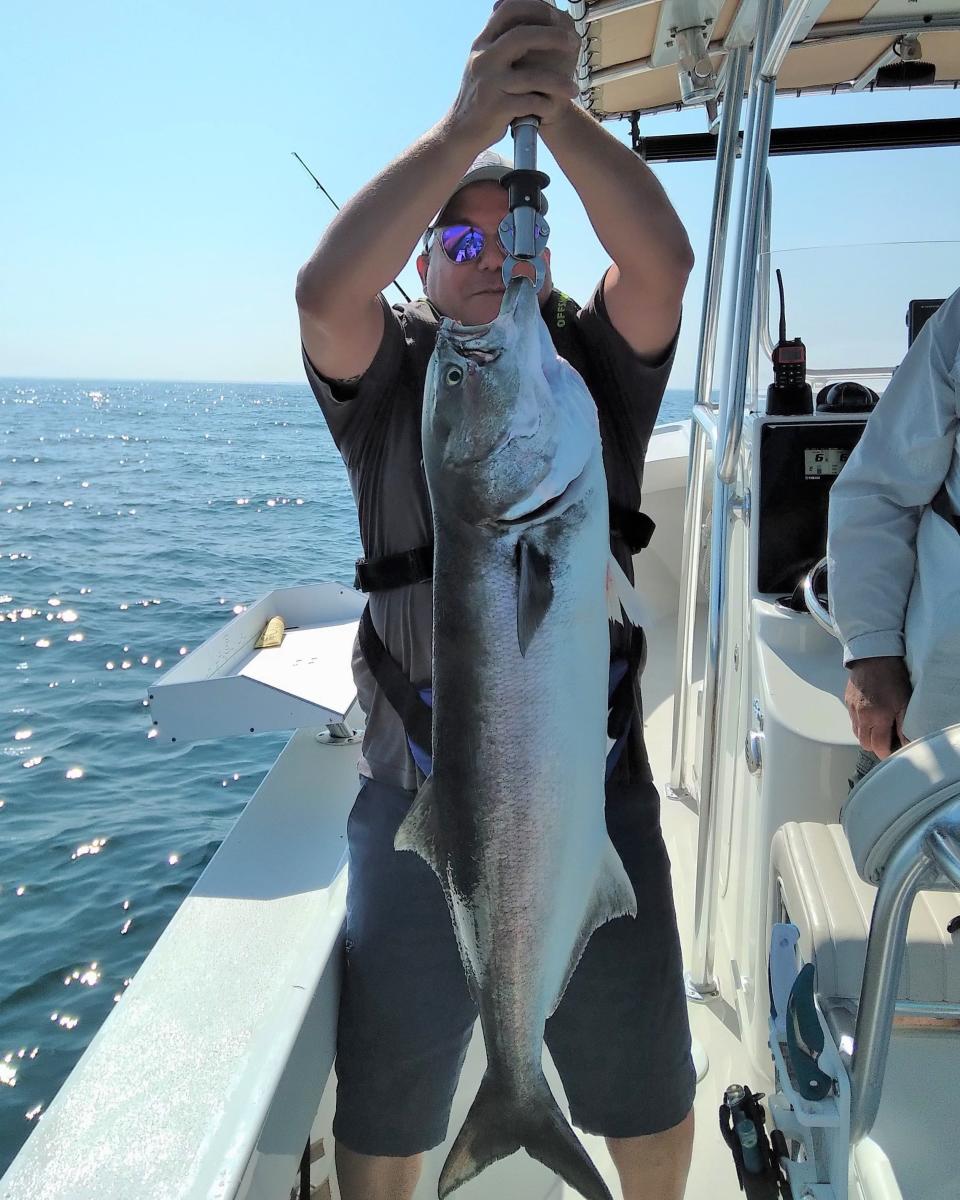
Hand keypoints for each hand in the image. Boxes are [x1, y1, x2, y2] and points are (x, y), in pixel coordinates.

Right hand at [449, 0, 580, 148]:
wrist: (461, 131)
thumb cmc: (483, 95)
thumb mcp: (486, 62)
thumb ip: (502, 40)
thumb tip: (532, 16)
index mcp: (482, 43)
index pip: (508, 9)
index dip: (535, 7)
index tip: (556, 16)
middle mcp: (483, 59)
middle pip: (521, 36)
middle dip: (552, 37)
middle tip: (572, 43)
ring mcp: (489, 84)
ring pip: (531, 76)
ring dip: (557, 82)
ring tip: (572, 88)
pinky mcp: (495, 109)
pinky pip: (529, 103)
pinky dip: (545, 106)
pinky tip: (554, 109)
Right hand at [844, 656, 912, 758]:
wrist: (873, 657)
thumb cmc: (892, 677)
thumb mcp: (904, 702)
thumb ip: (903, 725)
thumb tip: (906, 743)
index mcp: (876, 718)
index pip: (878, 747)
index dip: (887, 752)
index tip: (894, 749)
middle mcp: (861, 716)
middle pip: (865, 744)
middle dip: (876, 745)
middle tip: (888, 739)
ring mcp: (852, 709)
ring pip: (857, 733)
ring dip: (868, 734)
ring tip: (879, 726)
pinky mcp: (847, 701)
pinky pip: (853, 719)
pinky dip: (861, 722)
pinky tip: (871, 713)